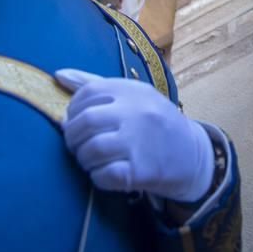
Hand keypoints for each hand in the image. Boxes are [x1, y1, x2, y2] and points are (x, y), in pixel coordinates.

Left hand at [55, 69, 213, 201]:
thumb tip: (58, 74)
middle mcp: (137, 112)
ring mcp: (140, 141)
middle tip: (76, 145)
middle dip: (72, 136)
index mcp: (133, 91)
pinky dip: (97, 177)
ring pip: (91, 149)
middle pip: (86, 121)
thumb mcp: (134, 96)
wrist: (194, 154)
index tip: (74, 121)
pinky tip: (103, 174)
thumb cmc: (157, 123)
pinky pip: (104, 175)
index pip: (88, 92)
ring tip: (89, 160)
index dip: (72, 108)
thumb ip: (95, 84)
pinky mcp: (142, 170)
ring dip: (83, 158)